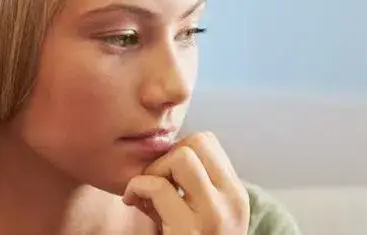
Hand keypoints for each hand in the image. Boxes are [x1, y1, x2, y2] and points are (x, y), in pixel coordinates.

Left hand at [122, 132, 248, 234]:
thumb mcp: (201, 218)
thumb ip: (187, 190)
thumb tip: (156, 158)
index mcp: (235, 195)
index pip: (208, 141)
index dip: (179, 150)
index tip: (165, 175)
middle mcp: (231, 201)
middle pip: (198, 142)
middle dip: (166, 156)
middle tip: (153, 182)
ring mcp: (213, 216)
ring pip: (182, 156)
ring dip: (154, 170)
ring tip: (143, 192)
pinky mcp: (189, 231)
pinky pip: (159, 186)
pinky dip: (137, 187)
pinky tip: (131, 201)